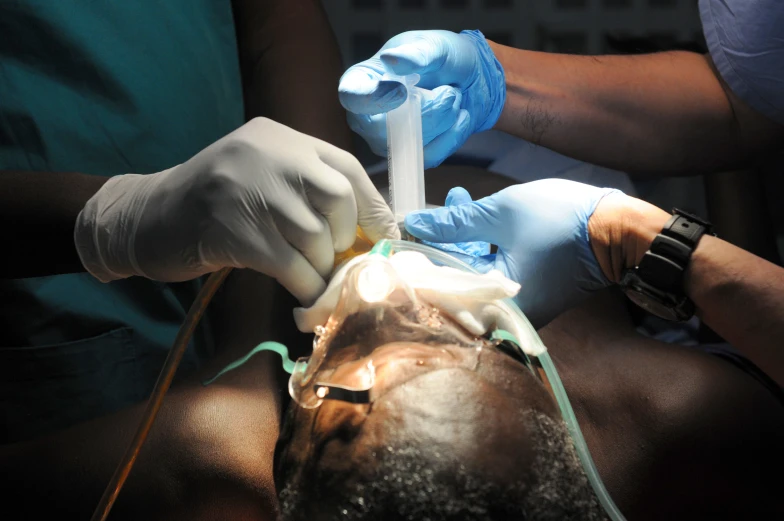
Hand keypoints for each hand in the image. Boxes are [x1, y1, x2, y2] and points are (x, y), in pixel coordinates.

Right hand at [74, 118, 398, 304]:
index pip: (347, 167)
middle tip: (335, 260)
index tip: (387, 238)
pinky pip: (291, 265)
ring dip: (321, 267)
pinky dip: (306, 286)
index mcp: (279, 137)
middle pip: (338, 199)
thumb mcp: (261, 177)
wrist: (146, 217)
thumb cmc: (213, 203)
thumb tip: (368, 232)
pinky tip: (303, 296)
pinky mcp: (235, 231)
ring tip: (310, 277)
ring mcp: (248, 190)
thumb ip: (306, 190)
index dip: (374, 207)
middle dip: (345, 238)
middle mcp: (267, 154)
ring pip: (315, 236)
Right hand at [338, 30, 504, 168]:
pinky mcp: (410, 155)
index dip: (375, 99)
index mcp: (362, 80)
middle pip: (383, 129)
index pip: (352, 97)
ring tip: (455, 97)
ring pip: (410, 144)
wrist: (473, 80)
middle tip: (450, 91)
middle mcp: (367, 115)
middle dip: (426, 111)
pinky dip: (452, 136)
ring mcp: (386, 140)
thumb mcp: (435, 47)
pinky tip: (461, 116)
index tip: (403, 91)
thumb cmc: (445, 58)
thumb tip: (390, 59)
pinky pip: (429, 156)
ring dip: (443, 120)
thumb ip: (416, 53)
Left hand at [404, 180, 621, 327]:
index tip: (404, 230)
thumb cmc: (563, 222)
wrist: (620, 231)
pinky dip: (483, 246)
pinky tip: (473, 215)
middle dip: (442, 240)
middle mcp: (504, 315)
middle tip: (431, 210)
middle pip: (456, 279)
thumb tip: (415, 223)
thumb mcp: (501, 214)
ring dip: (463, 237)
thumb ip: (455, 222)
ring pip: (475, 272)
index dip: (419, 254)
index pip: (440, 284)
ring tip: (456, 200)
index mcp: (495, 304)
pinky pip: (494, 272)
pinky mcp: (528, 294)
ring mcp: (517, 306)